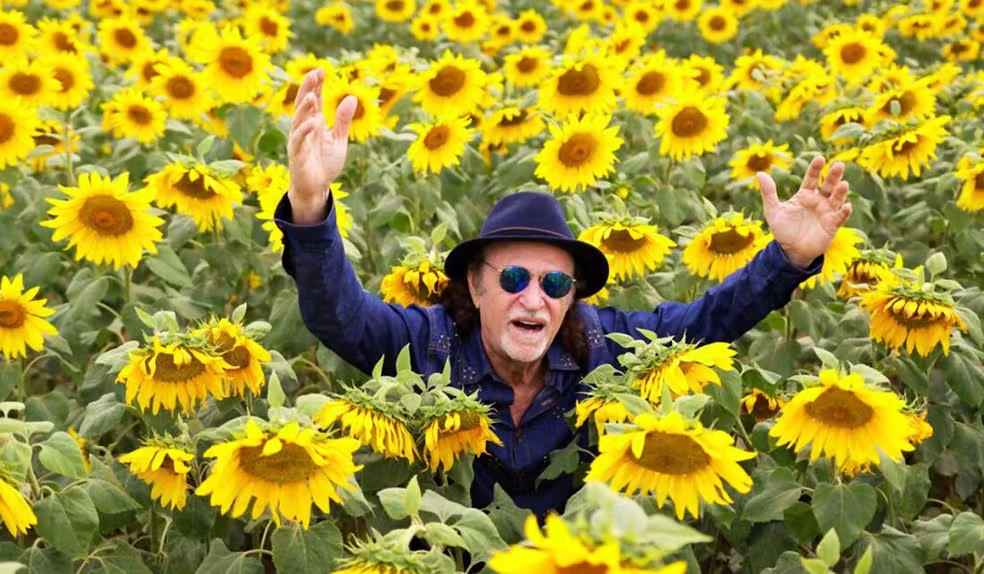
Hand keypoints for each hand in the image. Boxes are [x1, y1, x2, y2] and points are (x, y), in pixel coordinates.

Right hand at [287, 68, 357, 224]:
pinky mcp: (297, 155)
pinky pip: (299, 141)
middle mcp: (304, 128)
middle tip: (314, 74)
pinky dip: (304, 131)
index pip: (314, 99)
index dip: (316, 85)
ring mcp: (299, 141)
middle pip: (304, 105)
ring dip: (304, 108)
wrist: (316, 188)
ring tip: (311, 95)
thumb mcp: (338, 140)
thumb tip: (351, 97)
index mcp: (314, 122)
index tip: (321, 70)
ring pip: (298, 120)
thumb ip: (342, 120)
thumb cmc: (325, 163)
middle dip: (308, 89)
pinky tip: (313, 122)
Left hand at [756, 156, 852, 268]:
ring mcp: (826, 212)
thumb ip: (768, 193)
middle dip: (834, 175)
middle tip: (839, 165)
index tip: (819, 158)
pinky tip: (846, 206)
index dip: (815, 169)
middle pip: (828, 185)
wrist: (790, 251)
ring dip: (841, 192)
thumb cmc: (783, 230)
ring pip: (836, 199)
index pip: (811, 178)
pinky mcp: (832, 226)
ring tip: (843, 184)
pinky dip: (844, 212)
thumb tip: (759, 174)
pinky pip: (840, 217)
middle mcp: (818, 201)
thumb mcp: (773, 211)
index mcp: (805, 195)